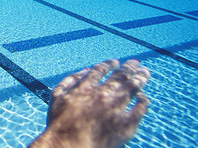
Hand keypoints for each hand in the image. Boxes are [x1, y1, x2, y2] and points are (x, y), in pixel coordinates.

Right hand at [32, 59, 149, 147]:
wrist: (69, 146)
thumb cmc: (59, 124)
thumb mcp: (56, 97)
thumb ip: (69, 80)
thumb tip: (85, 70)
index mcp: (86, 87)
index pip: (101, 70)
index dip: (109, 64)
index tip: (115, 62)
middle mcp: (102, 94)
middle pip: (120, 75)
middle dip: (129, 67)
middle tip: (136, 63)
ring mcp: (116, 108)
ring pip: (133, 87)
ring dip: (140, 77)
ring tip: (145, 73)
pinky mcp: (126, 124)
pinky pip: (140, 108)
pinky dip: (143, 100)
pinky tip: (143, 97)